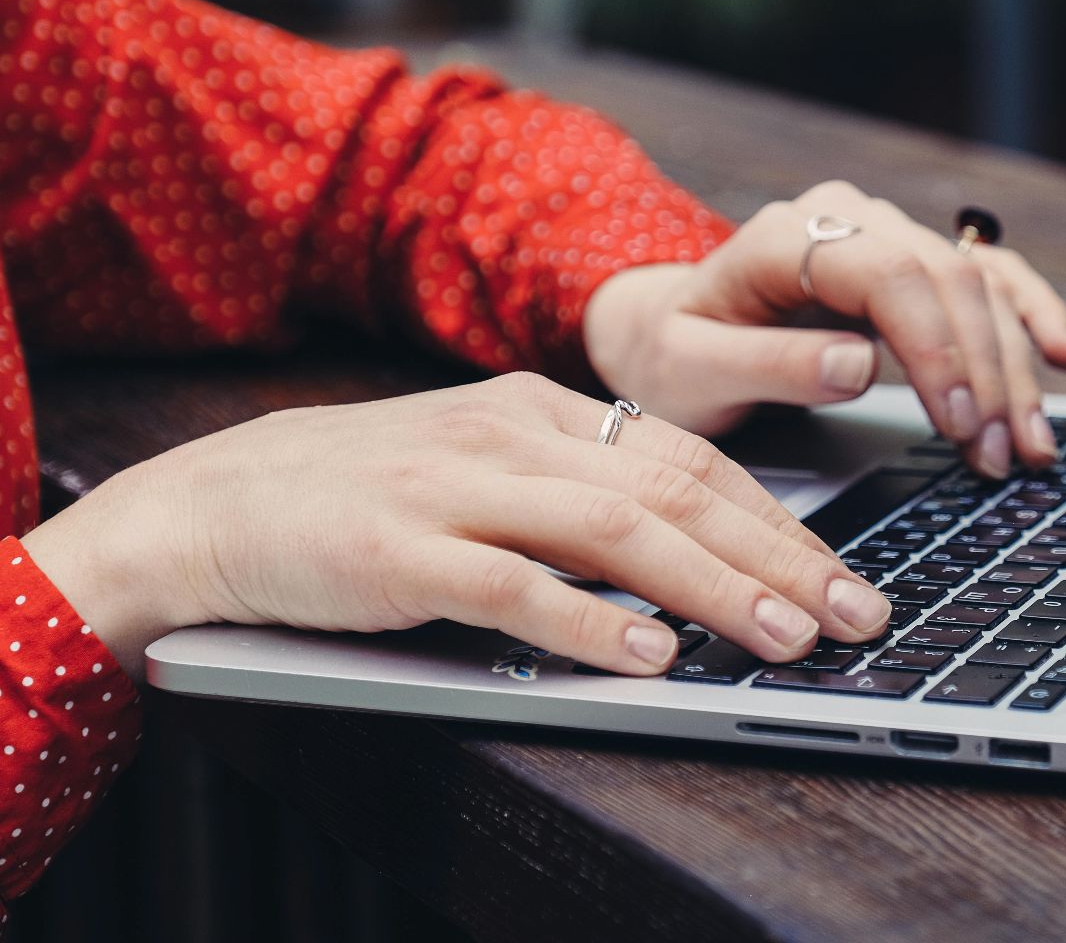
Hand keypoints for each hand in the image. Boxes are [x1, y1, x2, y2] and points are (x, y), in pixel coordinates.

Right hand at [22, 373, 893, 679]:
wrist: (212, 500)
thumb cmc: (364, 494)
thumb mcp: (484, 466)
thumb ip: (576, 495)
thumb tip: (688, 554)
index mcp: (540, 411)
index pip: (689, 460)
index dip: (778, 518)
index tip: (843, 572)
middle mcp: (512, 437)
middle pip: (674, 492)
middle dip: (778, 555)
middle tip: (854, 614)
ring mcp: (455, 489)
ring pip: (612, 531)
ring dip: (712, 586)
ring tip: (783, 636)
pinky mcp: (400, 553)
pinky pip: (509, 587)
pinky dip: (585, 622)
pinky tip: (648, 654)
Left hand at [582, 180, 1065, 477]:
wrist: (669, 329)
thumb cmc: (674, 354)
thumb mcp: (692, 371)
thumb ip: (767, 367)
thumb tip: (858, 365)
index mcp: (787, 236)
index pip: (889, 275)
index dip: (935, 347)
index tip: (957, 421)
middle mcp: (847, 221)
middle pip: (947, 281)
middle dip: (986, 373)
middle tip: (997, 456)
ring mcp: (885, 236)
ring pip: (977, 286)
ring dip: (1014, 367)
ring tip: (1027, 447)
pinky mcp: (910, 266)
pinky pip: (987, 278)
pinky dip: (1029, 315)